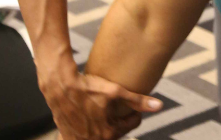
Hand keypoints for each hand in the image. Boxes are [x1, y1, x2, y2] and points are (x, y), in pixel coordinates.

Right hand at [40, 61, 161, 139]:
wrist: (61, 86)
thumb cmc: (89, 88)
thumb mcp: (116, 92)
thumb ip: (138, 101)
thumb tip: (159, 106)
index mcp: (108, 134)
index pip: (130, 125)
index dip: (135, 113)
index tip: (135, 105)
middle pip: (114, 132)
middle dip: (119, 121)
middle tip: (121, 108)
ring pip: (98, 135)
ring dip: (104, 126)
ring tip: (105, 111)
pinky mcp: (67, 136)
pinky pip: (80, 137)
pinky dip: (86, 131)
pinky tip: (87, 120)